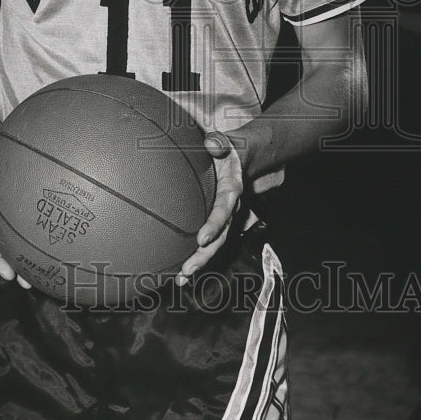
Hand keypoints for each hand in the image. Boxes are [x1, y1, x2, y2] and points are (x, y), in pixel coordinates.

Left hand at [175, 132, 242, 286]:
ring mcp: (223, 218)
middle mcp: (229, 208)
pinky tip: (179, 270)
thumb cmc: (228, 149)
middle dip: (205, 255)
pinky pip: (206, 240)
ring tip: (182, 277)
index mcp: (232, 190)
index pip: (224, 210)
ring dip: (199, 261)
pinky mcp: (214, 222)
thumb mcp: (227, 142)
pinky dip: (194, 255)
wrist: (241, 158)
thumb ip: (219, 142)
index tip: (201, 238)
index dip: (215, 225)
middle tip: (188, 269)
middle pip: (221, 236)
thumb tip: (211, 142)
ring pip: (214, 244)